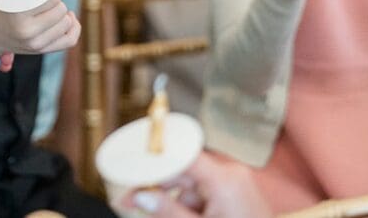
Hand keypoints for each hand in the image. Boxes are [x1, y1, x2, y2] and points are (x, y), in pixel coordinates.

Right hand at [0, 0, 80, 71]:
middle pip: (60, 9)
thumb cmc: (0, 8)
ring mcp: (36, 44)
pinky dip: (75, 27)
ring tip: (53, 7)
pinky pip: (70, 40)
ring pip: (67, 22)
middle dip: (57, 0)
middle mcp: (27, 32)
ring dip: (63, 12)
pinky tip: (70, 18)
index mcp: (18, 14)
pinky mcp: (43, 51)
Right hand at [125, 152, 271, 217]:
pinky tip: (181, 216)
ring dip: (173, 203)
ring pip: (191, 186)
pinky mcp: (237, 195)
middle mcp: (232, 174)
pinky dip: (190, 207)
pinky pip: (205, 194)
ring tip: (158, 215)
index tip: (130, 170)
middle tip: (130, 201)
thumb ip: (168, 211)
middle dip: (158, 189)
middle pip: (183, 171)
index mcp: (224, 178)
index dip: (153, 161)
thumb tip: (140, 196)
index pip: (181, 156)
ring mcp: (236, 184)